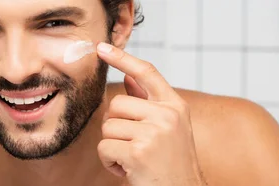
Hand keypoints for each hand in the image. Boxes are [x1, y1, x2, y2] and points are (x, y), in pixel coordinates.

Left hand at [95, 43, 205, 185]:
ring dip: (112, 146)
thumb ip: (149, 102)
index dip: (123, 58)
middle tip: (133, 145)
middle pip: (117, 103)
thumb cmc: (173, 163)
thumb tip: (129, 78)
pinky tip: (128, 170)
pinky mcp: (138, 151)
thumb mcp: (169, 128)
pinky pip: (104, 147)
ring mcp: (154, 132)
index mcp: (176, 106)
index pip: (147, 72)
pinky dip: (110, 162)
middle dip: (116, 125)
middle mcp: (167, 115)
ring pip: (108, 126)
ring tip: (132, 159)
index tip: (102, 48)